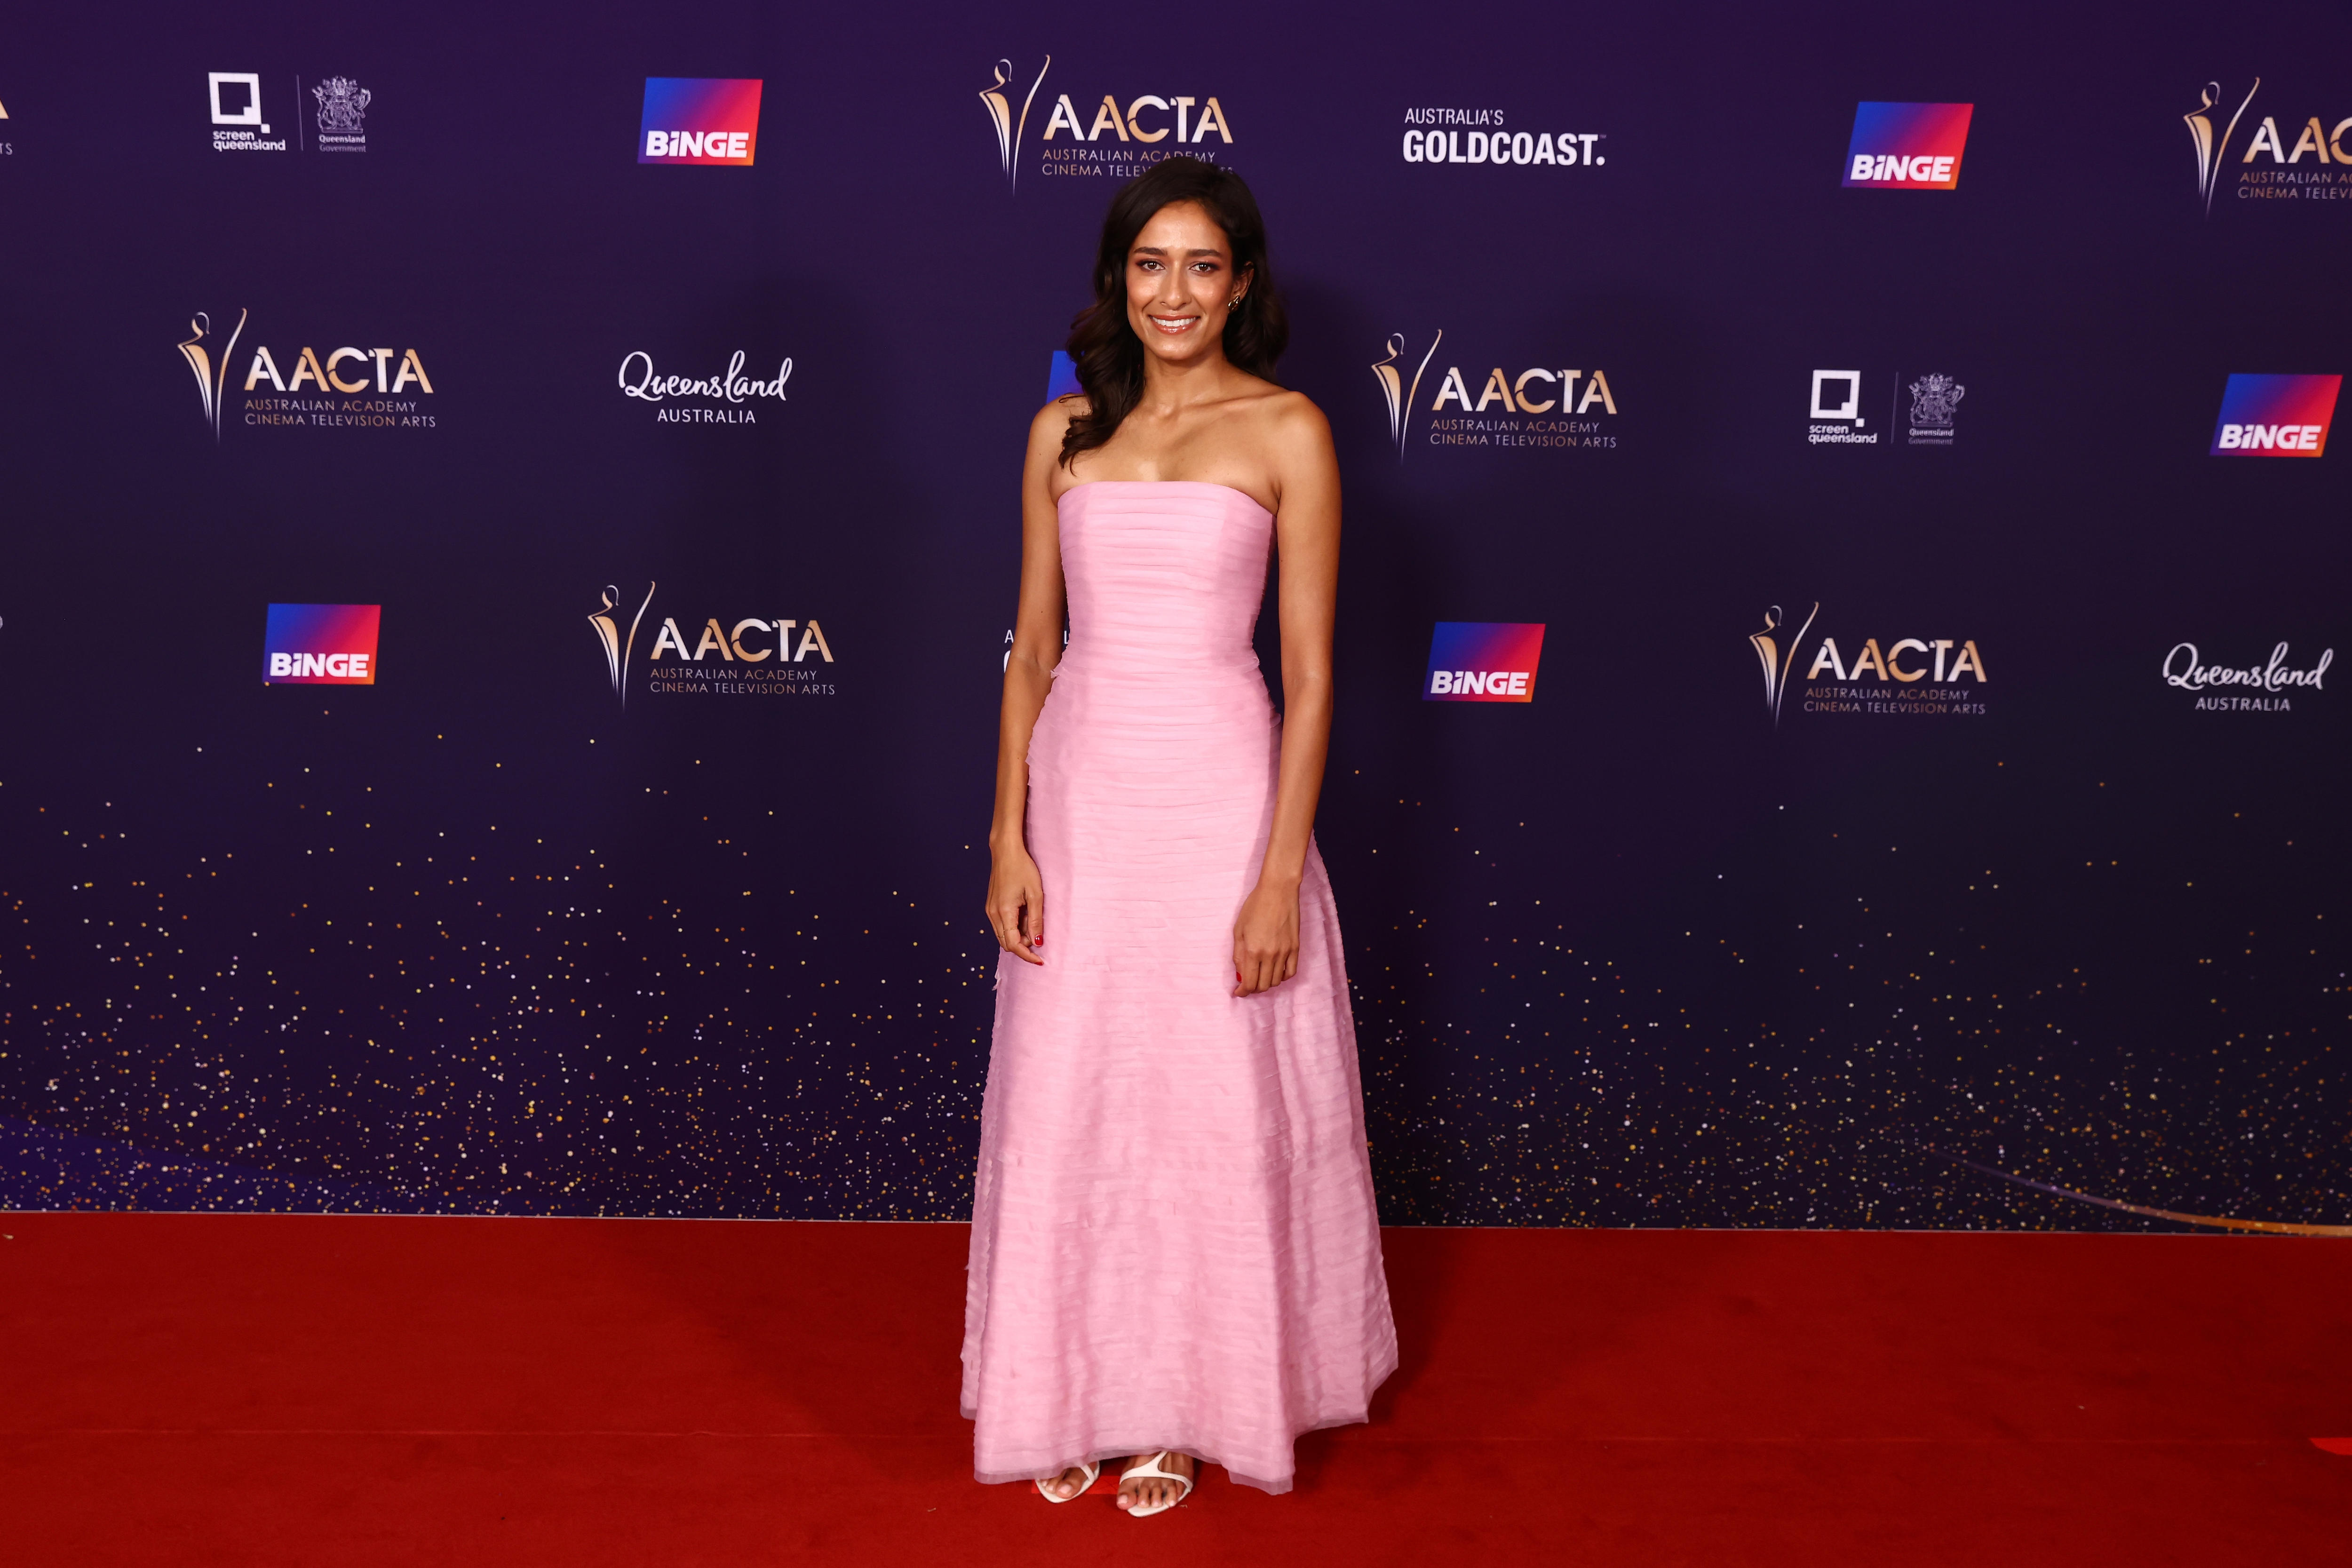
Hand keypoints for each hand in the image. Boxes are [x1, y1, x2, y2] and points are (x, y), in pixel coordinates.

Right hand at [986, 847, 1045, 964]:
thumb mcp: (1036, 894)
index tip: (1041, 960)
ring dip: (1018, 937)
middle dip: (1023, 947)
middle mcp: (993, 914)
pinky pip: (1001, 926)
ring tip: (1032, 922)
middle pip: (1006, 944)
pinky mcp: (990, 906)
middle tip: (1039, 937)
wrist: (1005, 851)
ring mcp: (989, 910)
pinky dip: (1013, 928)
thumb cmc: (1022, 868)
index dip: (1027, 955)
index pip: (1013, 945)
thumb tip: (1037, 942)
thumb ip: (1036, 920)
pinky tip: (1024, 916)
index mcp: (1004, 911)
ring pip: (1003, 936)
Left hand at [1232, 877, 1299, 995]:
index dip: (1242, 992)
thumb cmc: (1255, 906)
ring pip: (1276, 981)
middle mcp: (1270, 955)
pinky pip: (1291, 972)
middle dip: (1253, 989)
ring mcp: (1285, 952)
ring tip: (1260, 976)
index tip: (1238, 992)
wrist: (1278, 891)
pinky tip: (1276, 972)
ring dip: (1266, 983)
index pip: (1249, 983)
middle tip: (1247, 983)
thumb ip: (1238, 954)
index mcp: (1253, 951)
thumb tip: (1240, 974)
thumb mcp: (1238, 929)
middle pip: (1263, 985)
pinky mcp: (1296, 948)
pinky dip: (1282, 977)